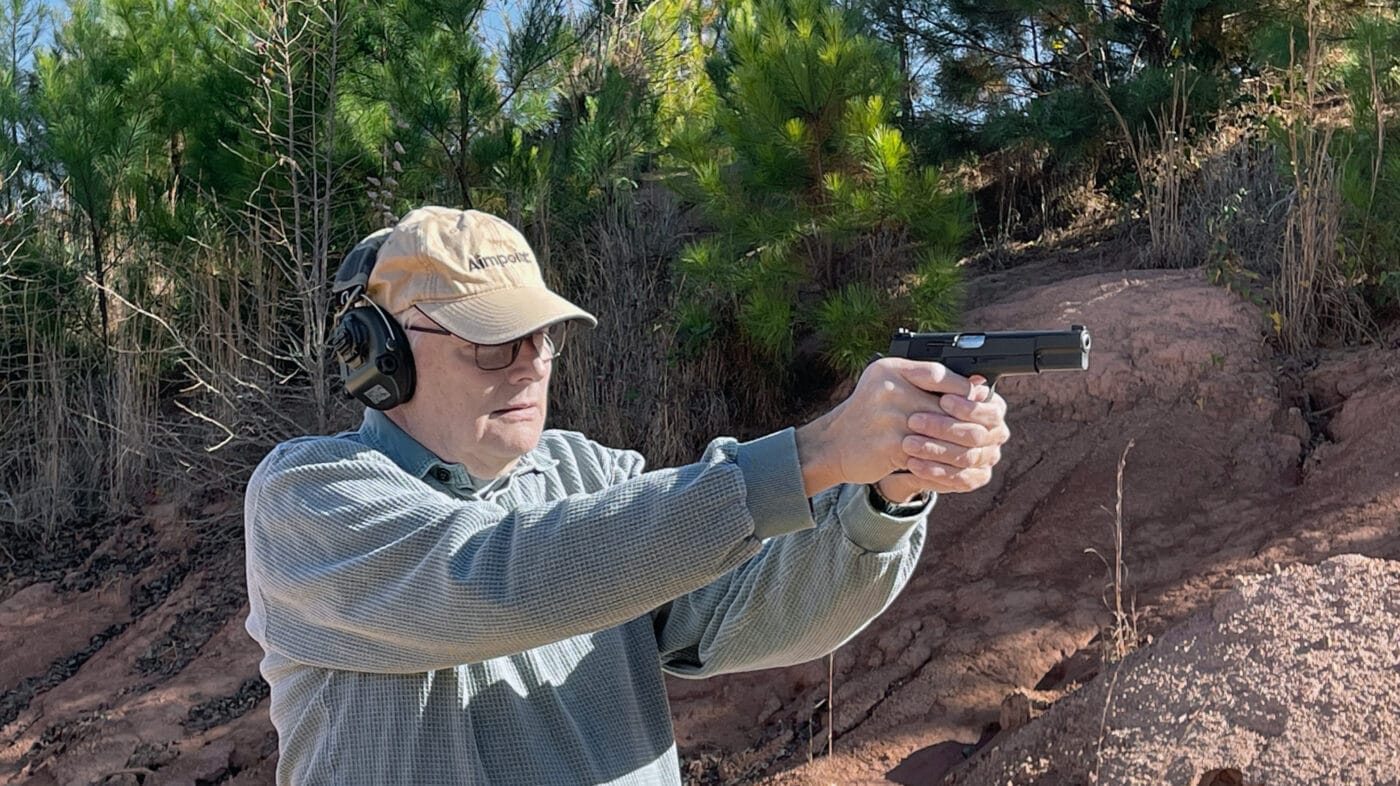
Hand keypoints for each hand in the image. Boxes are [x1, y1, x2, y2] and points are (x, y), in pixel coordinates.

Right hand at [794, 358, 1006, 495]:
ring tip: (970, 449)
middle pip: (944, 405)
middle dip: (965, 421)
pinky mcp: (890, 444)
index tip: (976, 401)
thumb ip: (924, 380)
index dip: (962, 389)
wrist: (833, 444)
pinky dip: (942, 460)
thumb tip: (974, 384)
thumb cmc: (868, 414)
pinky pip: (928, 453)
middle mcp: (889, 389)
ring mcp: (889, 417)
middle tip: (982, 432)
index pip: (938, 373)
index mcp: (891, 369)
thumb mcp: (888, 385)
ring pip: (940, 431)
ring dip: (958, 443)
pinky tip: (951, 463)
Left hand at [874, 378, 1009, 502]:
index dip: (967, 407)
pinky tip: (914, 464)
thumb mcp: (928, 389)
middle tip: (914, 421)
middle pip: (976, 435)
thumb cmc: (921, 407)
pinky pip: (960, 480)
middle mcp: (994, 435)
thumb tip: (967, 379)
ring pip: (966, 458)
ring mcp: (986, 458)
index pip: (989, 410)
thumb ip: (946, 381)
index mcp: (993, 409)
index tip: (943, 400)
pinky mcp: (974, 478)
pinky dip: (936, 472)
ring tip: (908, 443)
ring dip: (935, 451)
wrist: (908, 438)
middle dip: (944, 428)